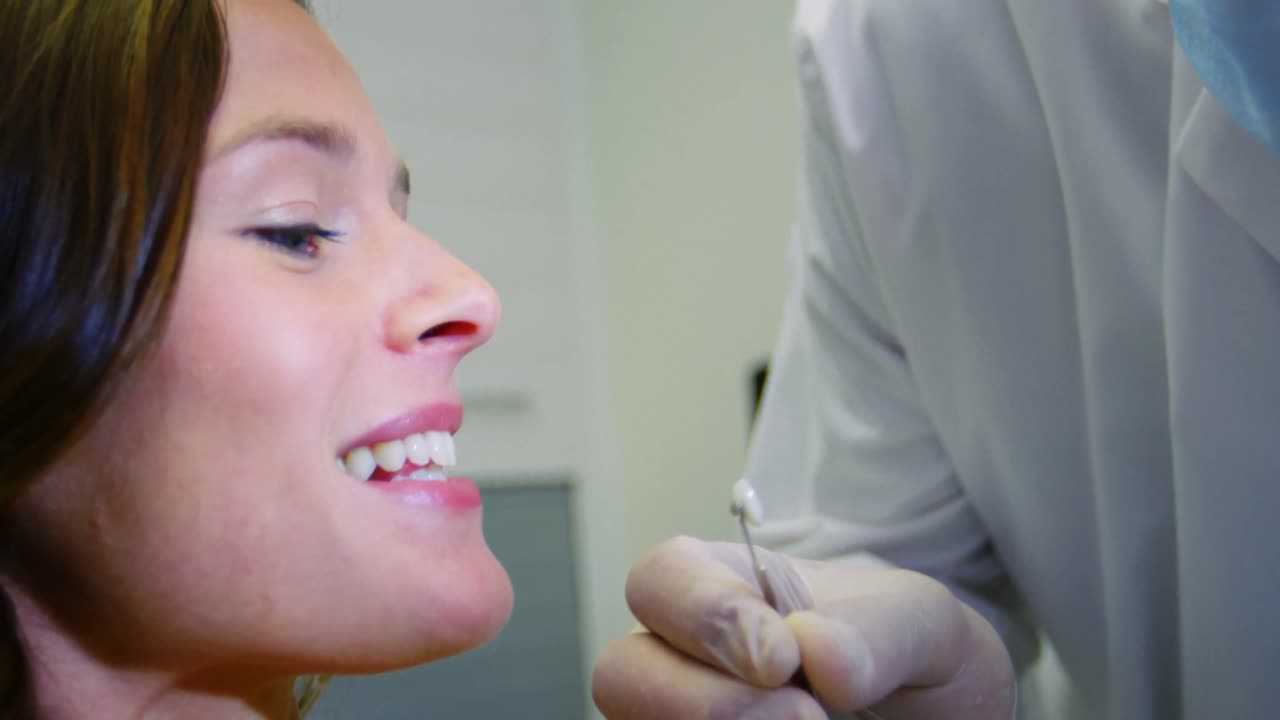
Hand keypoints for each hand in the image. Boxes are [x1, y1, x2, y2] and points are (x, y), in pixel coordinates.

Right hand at [592, 536, 1014, 718]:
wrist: (925, 712)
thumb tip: (817, 652)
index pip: (660, 577)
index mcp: (721, 584)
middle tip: (805, 718)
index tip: (783, 659)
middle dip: (706, 702)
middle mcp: (681, 655)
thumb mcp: (918, 623)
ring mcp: (679, 714)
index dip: (706, 616)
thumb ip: (879, 631)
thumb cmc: (900, 652)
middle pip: (619, 671)